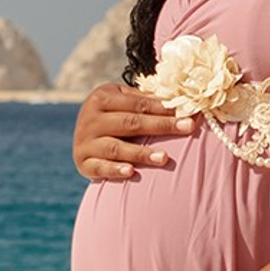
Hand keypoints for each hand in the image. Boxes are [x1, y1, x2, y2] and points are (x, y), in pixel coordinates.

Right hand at [74, 82, 196, 180]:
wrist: (81, 136)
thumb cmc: (112, 116)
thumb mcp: (121, 101)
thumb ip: (143, 100)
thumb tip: (179, 98)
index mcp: (101, 98)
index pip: (137, 104)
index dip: (163, 108)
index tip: (188, 112)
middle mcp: (90, 118)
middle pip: (130, 123)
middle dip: (161, 126)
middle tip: (187, 127)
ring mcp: (84, 142)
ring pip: (116, 148)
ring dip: (141, 153)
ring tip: (164, 158)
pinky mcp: (82, 162)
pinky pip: (100, 168)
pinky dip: (115, 170)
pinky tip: (131, 172)